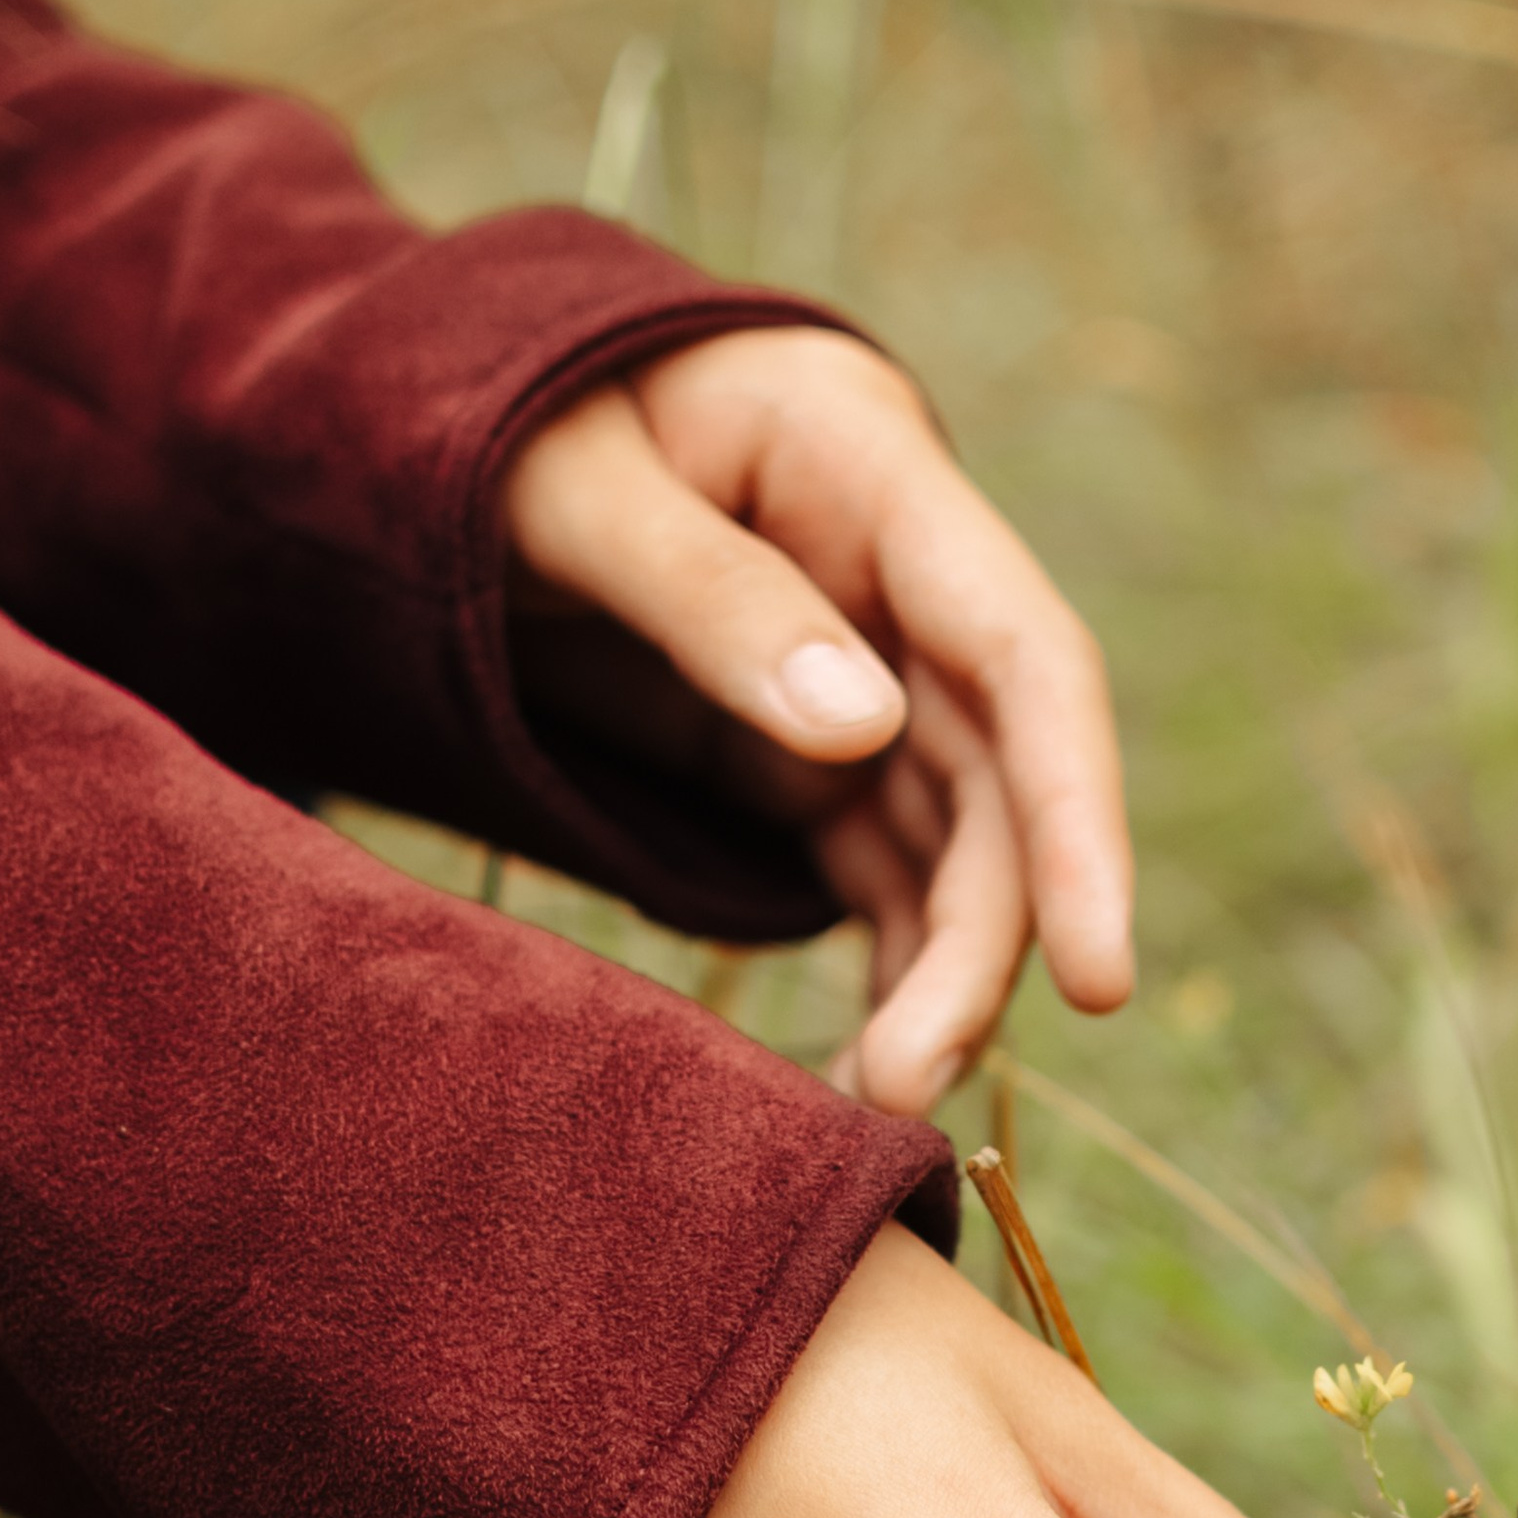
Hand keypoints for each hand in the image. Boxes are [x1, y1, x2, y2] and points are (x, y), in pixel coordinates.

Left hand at [504, 328, 1129, 1113]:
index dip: (1077, 818)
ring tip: (878, 1103)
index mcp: (867, 464)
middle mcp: (899, 574)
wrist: (419, 414)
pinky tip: (860, 1066)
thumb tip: (862, 729)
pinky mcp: (807, 745)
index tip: (1098, 974)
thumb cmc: (495, 417)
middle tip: (906, 1088)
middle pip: (998, 779)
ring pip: (952, 843)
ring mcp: (862, 666)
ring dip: (937, 976)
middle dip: (977, 944)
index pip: (1021, 656)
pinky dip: (887, 966)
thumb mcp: (564, 487)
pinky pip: (880, 869)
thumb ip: (707, 596)